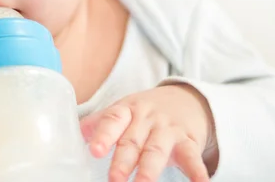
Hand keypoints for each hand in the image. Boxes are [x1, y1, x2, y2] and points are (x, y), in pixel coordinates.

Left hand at [80, 84, 217, 181]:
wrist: (186, 100)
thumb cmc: (146, 112)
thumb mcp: (124, 111)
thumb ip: (101, 122)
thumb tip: (77, 133)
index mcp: (127, 110)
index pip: (113, 119)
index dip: (103, 134)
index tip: (94, 150)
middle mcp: (147, 118)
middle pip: (133, 140)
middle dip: (123, 160)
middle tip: (114, 178)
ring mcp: (168, 130)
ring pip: (157, 150)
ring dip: (149, 169)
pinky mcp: (188, 142)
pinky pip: (193, 157)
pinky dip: (196, 171)